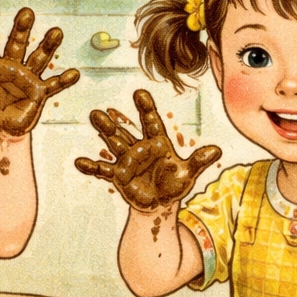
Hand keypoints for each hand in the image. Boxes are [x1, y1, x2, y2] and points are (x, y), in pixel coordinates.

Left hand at [0, 8, 79, 136]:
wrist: (0, 131)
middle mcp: (11, 68)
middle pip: (17, 44)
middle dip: (22, 29)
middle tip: (27, 12)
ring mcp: (27, 79)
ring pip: (38, 58)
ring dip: (47, 47)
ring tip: (57, 32)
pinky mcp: (39, 93)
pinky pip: (53, 85)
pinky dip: (63, 80)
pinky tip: (74, 73)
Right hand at [75, 88, 221, 210]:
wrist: (160, 204)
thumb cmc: (174, 185)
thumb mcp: (188, 173)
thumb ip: (199, 161)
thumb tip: (217, 150)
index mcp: (157, 144)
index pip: (151, 122)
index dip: (146, 108)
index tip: (139, 93)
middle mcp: (139, 149)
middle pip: (125, 132)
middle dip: (114, 122)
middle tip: (100, 109)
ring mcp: (127, 161)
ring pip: (113, 143)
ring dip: (103, 132)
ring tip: (93, 118)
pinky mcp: (118, 176)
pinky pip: (102, 169)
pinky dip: (91, 166)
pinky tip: (79, 161)